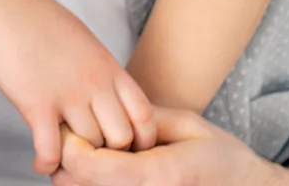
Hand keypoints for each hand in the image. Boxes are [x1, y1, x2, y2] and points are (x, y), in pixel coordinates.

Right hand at [0, 0, 155, 173]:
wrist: (0, 5)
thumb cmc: (35, 16)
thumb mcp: (82, 39)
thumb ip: (98, 68)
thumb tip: (104, 88)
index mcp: (107, 66)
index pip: (144, 114)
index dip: (140, 137)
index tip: (124, 145)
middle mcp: (94, 83)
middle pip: (121, 137)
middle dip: (108, 151)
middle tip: (92, 155)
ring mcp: (67, 95)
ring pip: (89, 146)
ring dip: (76, 158)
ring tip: (65, 159)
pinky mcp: (36, 104)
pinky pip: (51, 149)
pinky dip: (47, 163)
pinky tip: (41, 163)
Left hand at [52, 108, 288, 185]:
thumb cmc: (222, 158)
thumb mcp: (188, 126)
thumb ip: (143, 119)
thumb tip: (99, 111)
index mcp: (158, 176)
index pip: (89, 165)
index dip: (69, 145)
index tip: (72, 127)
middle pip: (74, 185)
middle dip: (66, 160)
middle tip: (76, 138)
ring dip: (75, 176)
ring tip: (91, 156)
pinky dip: (90, 185)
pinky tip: (104, 173)